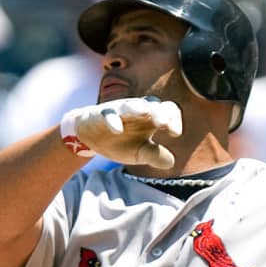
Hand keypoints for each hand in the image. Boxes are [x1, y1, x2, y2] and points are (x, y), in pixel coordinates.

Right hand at [60, 97, 182, 168]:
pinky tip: (118, 130)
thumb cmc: (121, 142)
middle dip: (160, 112)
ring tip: (145, 113)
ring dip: (138, 108)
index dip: (174, 119)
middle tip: (163, 124)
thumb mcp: (140, 153)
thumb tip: (171, 162)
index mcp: (151, 117)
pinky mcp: (101, 114)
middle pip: (153, 104)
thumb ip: (155, 155)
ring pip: (131, 104)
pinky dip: (113, 120)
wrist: (91, 138)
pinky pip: (108, 114)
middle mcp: (138, 110)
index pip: (168, 110)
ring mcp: (119, 110)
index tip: (174, 133)